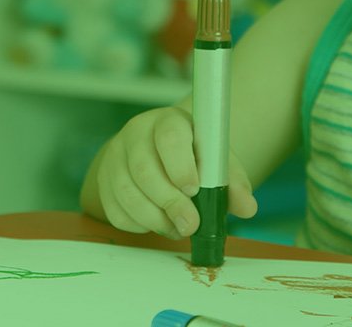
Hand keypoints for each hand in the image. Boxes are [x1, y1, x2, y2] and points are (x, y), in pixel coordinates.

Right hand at [84, 106, 255, 239]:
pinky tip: (157, 223)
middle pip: (144, 168)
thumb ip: (232, 183)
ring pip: (126, 192)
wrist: (156, 153)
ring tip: (177, 229)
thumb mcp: (215, 161)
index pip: (169, 136)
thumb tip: (247, 207)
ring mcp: (115, 157)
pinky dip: (138, 224)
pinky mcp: (103, 180)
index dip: (180, 165)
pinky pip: (115, 209)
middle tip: (190, 225)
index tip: (193, 190)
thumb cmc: (191, 157)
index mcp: (168, 122)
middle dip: (169, 202)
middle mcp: (136, 134)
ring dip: (154, 218)